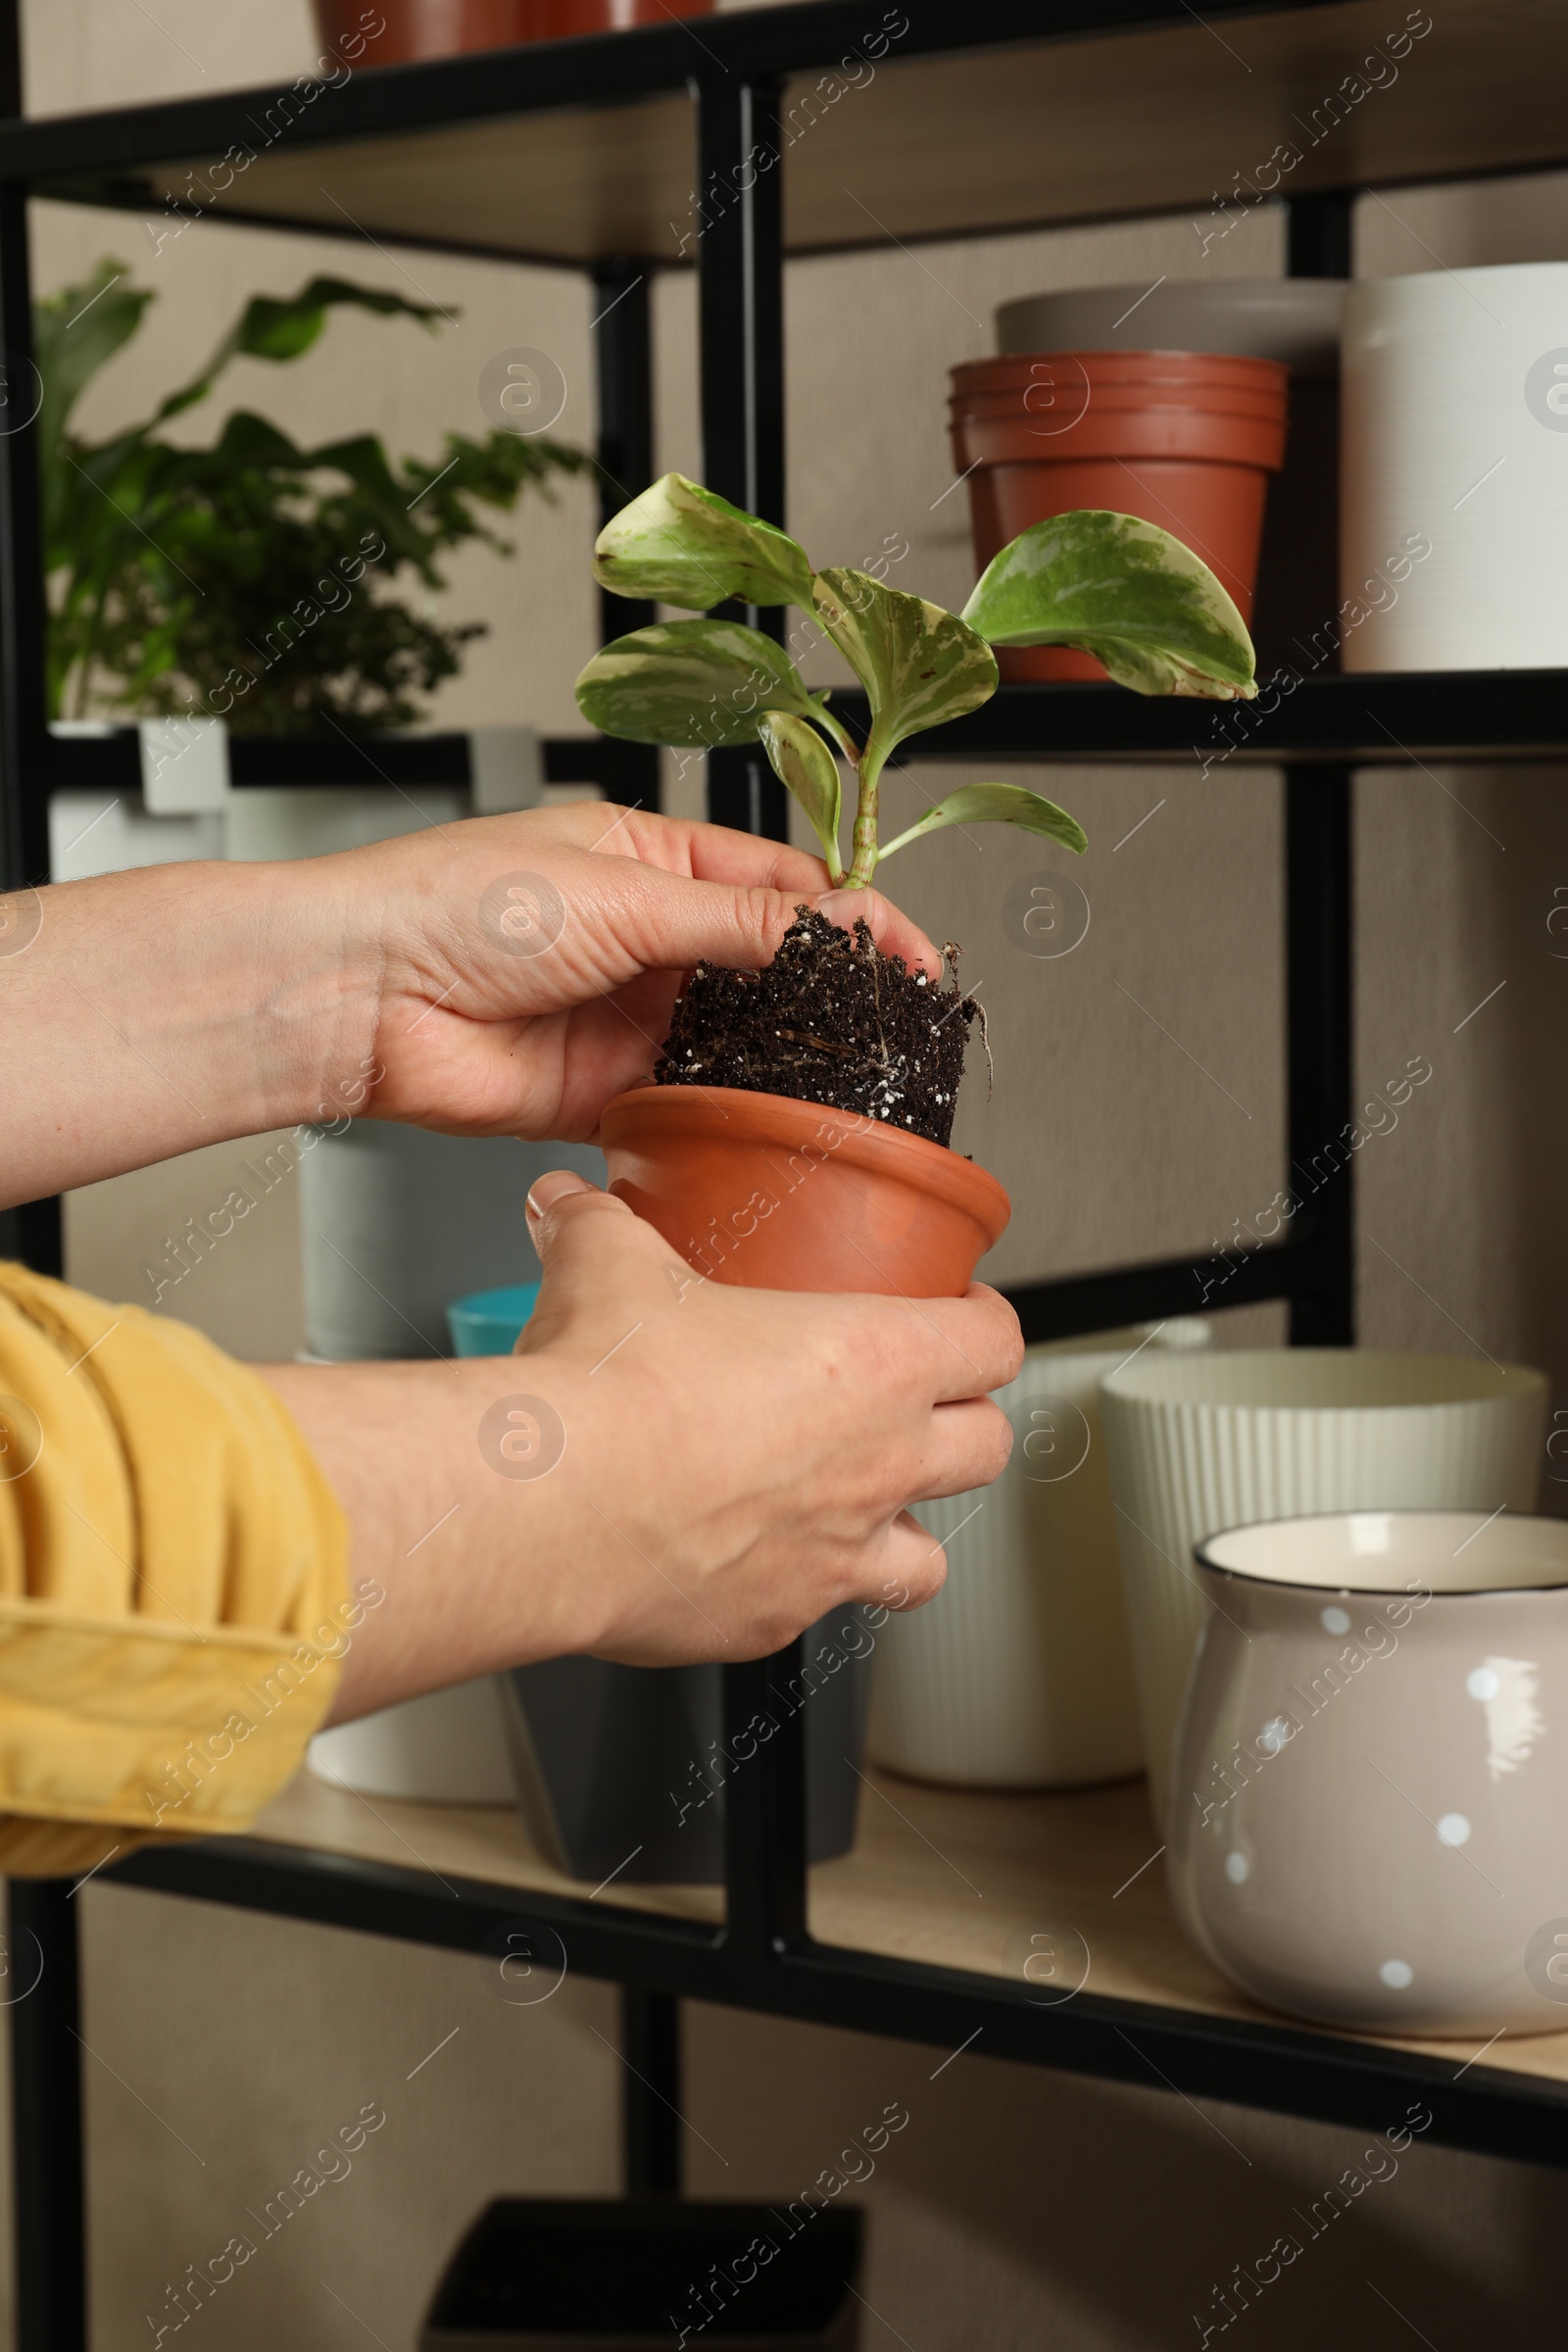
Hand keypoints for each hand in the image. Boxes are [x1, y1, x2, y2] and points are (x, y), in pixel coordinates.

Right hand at [268, 1173, 1020, 1714]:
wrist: (554, 1508)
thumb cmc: (611, 1390)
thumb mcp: (608, 1265)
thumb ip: (599, 1225)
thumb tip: (568, 1206)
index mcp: (872, 1362)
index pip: (992, 1342)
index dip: (986, 1323)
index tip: (963, 1313)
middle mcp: (877, 1465)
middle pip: (987, 1450)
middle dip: (967, 1426)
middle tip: (922, 1408)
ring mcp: (834, 1556)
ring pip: (927, 1561)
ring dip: (906, 1534)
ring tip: (863, 1512)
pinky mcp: (773, 1623)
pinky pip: (816, 1611)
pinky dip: (797, 1589)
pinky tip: (750, 1565)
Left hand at [351, 801, 940, 1141]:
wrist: (361, 999)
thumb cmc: (453, 906)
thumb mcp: (624, 893)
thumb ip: (741, 921)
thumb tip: (839, 926)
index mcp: (651, 862)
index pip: (783, 884)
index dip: (851, 919)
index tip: (910, 954)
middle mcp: (647, 940)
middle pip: (770, 968)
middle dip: (830, 996)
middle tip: (894, 1027)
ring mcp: (629, 1020)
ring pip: (737, 1044)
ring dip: (786, 1061)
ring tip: (849, 1081)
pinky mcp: (605, 1095)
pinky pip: (688, 1107)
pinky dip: (729, 1117)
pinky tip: (769, 1122)